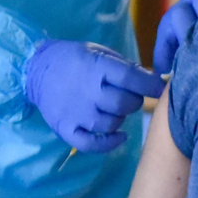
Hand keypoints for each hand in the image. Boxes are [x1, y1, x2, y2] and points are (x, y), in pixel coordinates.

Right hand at [24, 39, 156, 152]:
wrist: (36, 69)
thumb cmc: (75, 58)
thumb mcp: (100, 52)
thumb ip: (125, 67)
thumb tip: (153, 81)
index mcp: (97, 68)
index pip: (132, 79)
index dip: (151, 85)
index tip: (161, 87)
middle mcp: (87, 92)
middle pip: (124, 104)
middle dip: (134, 101)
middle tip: (129, 96)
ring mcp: (76, 113)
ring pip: (112, 124)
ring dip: (121, 118)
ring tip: (115, 109)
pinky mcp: (65, 129)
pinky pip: (91, 144)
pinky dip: (109, 144)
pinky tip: (120, 136)